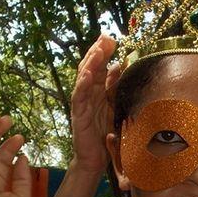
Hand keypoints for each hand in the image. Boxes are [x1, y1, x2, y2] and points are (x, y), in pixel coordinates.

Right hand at [71, 34, 119, 176]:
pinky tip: (86, 74)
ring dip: (90, 63)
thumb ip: (114, 88)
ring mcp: (81, 103)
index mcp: (98, 91)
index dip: (105, 52)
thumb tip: (119, 66)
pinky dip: (81, 85)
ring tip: (97, 50)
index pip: (100, 67)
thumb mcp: (114, 107)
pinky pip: (78, 97)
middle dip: (98, 52)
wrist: (95, 159)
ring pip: (83, 78)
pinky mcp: (78, 115)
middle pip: (91, 67)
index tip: (113, 38)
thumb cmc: (104, 135)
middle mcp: (88, 94)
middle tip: (106, 37)